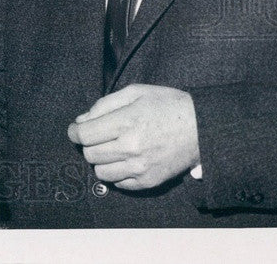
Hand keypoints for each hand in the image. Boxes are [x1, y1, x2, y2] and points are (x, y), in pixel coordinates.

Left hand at [67, 84, 199, 190]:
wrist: (202, 127)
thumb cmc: (168, 105)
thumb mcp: (135, 92)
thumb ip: (104, 105)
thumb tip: (81, 121)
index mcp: (126, 122)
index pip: (84, 135)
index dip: (74, 132)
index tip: (75, 130)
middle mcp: (131, 147)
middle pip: (90, 154)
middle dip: (89, 144)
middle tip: (99, 136)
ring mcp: (141, 167)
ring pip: (101, 172)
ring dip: (101, 161)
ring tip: (112, 149)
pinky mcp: (150, 181)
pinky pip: (119, 184)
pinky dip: (116, 173)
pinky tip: (125, 160)